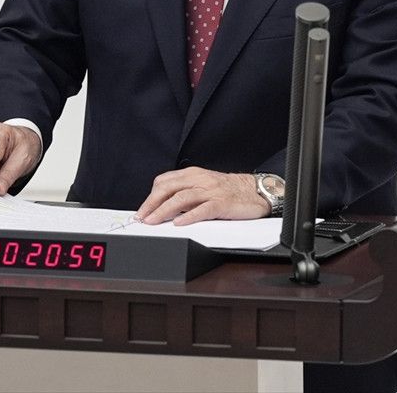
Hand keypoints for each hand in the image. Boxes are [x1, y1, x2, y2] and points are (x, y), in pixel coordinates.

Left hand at [135, 167, 270, 224]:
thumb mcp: (203, 185)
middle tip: (142, 218)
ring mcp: (211, 190)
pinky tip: (179, 223)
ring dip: (164, 210)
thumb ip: (185, 192)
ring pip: (182, 198)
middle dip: (152, 204)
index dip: (150, 196)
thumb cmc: (228, 190)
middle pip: (169, 189)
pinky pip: (203, 209)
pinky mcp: (222, 203)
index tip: (142, 210)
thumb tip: (163, 206)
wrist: (255, 191)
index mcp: (192, 174)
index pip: (164, 182)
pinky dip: (189, 216)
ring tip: (154, 221)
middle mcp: (200, 179)